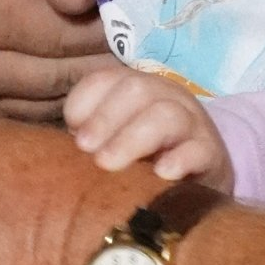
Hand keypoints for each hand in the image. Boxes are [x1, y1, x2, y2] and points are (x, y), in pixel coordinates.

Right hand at [0, 0, 114, 121]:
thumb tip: (68, 1)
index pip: (0, 15)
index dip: (59, 34)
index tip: (114, 26)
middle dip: (66, 70)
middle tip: (125, 57)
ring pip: (1, 95)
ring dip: (67, 93)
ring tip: (121, 70)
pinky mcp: (3, 54)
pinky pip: (15, 107)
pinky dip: (60, 105)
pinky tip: (105, 86)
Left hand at [63, 66, 233, 186]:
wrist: (199, 185)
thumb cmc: (142, 163)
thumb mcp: (112, 145)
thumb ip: (88, 140)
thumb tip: (53, 153)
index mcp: (135, 89)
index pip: (107, 79)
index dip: (84, 102)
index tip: (71, 133)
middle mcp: (165, 97)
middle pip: (136, 89)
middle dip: (105, 119)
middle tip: (86, 151)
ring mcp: (192, 123)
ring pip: (166, 115)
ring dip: (133, 138)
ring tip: (110, 165)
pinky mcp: (212, 154)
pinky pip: (200, 149)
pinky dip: (180, 159)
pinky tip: (161, 174)